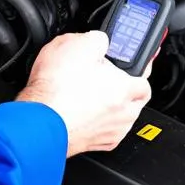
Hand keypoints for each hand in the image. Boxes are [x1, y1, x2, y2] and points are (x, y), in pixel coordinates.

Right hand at [17, 31, 151, 156]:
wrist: (38, 120)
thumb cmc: (56, 89)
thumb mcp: (78, 43)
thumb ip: (99, 39)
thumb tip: (101, 40)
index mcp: (125, 89)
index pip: (145, 77)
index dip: (136, 66)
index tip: (129, 62)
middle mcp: (123, 115)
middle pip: (134, 99)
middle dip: (124, 87)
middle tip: (106, 76)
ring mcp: (108, 132)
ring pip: (120, 117)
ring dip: (110, 106)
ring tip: (89, 93)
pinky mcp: (93, 145)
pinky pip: (103, 130)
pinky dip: (96, 121)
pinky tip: (80, 110)